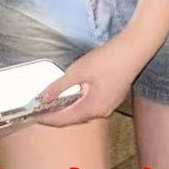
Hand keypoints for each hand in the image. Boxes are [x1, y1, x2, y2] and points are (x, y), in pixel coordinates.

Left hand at [32, 32, 151, 126]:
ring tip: (54, 101)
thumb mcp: (79, 70)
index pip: (64, 120)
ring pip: (84, 111)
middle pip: (74, 118)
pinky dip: (79, 102)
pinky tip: (74, 93)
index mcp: (92, 108)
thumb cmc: (108, 59)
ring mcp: (109, 104)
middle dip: (57, 114)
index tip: (34, 116)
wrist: (135, 49)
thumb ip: (60, 85)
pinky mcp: (113, 95)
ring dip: (68, 108)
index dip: (47, 118)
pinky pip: (92, 104)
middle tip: (41, 108)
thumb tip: (43, 98)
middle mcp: (101, 111)